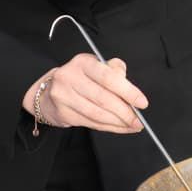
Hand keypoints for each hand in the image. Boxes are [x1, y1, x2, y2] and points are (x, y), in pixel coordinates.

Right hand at [23, 54, 147, 134]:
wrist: (49, 92)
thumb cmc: (81, 78)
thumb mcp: (97, 67)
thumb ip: (115, 71)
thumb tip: (131, 90)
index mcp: (83, 62)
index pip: (109, 78)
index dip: (128, 91)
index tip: (142, 103)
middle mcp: (70, 77)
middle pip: (103, 99)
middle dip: (125, 112)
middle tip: (139, 120)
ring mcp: (63, 96)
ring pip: (97, 114)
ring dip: (118, 123)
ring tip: (132, 126)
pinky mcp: (62, 113)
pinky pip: (90, 123)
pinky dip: (108, 127)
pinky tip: (120, 128)